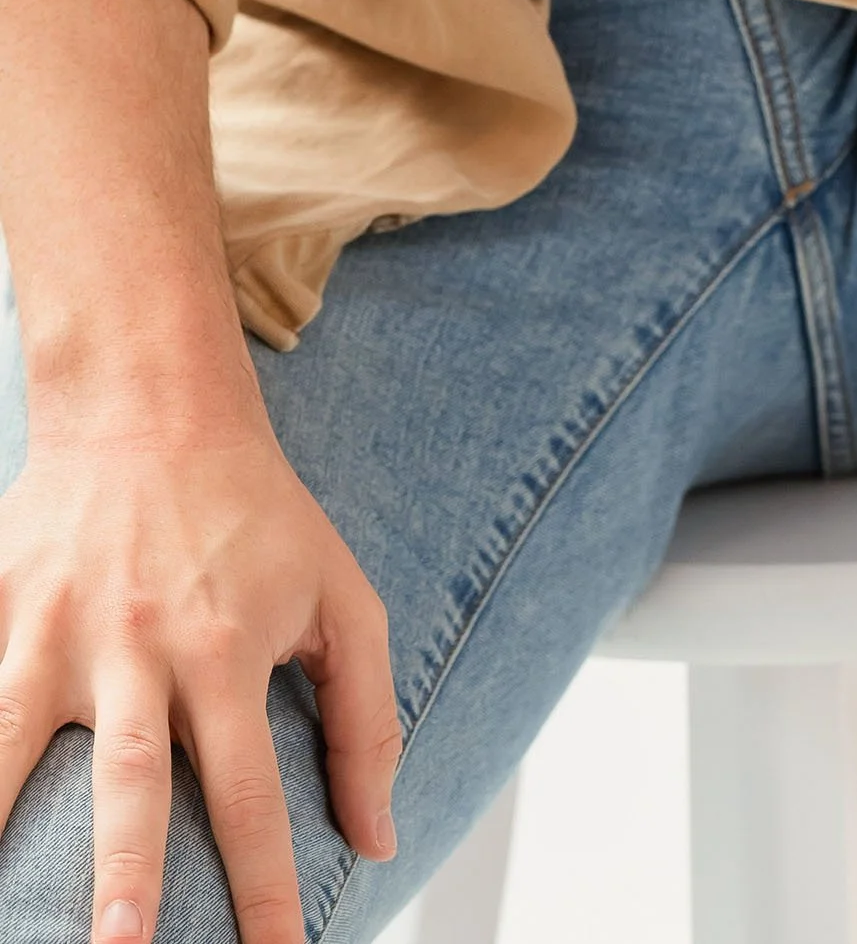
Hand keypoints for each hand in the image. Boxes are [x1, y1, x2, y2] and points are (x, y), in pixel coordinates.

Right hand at [0, 416, 396, 943]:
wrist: (150, 404)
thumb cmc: (256, 514)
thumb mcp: (340, 595)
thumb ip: (365, 718)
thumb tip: (379, 839)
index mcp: (226, 650)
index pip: (250, 797)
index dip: (261, 894)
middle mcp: (141, 647)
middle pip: (132, 781)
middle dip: (124, 875)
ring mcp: (57, 630)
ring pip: (15, 745)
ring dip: (3, 829)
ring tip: (1, 915)